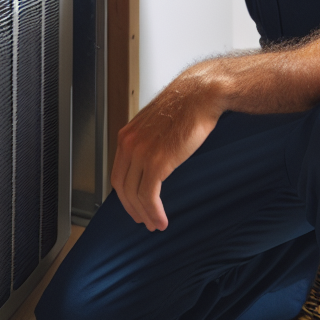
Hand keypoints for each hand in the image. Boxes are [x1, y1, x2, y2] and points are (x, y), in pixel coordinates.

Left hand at [111, 72, 223, 231]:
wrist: (200, 95)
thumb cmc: (185, 107)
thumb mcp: (157, 124)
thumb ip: (149, 141)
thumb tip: (152, 161)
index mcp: (127, 135)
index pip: (118, 172)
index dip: (125, 194)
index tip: (134, 205)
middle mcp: (129, 144)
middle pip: (122, 187)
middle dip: (131, 208)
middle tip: (143, 220)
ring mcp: (141, 153)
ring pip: (135, 195)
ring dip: (145, 215)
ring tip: (155, 224)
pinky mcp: (157, 162)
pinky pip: (149, 195)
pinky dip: (154, 212)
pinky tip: (161, 220)